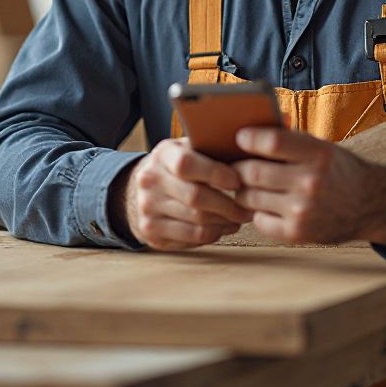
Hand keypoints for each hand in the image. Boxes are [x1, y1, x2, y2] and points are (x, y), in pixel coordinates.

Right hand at [119, 139, 253, 250]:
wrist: (136, 190)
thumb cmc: (175, 167)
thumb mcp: (185, 149)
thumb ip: (209, 150)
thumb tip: (248, 154)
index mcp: (162, 155)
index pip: (187, 164)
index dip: (216, 173)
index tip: (238, 180)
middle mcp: (150, 181)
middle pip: (195, 198)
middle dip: (229, 205)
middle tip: (249, 206)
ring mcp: (148, 209)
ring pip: (197, 221)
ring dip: (226, 222)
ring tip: (241, 217)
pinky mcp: (152, 233)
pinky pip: (192, 238)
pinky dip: (215, 234)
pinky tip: (224, 227)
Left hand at [233, 127, 385, 249]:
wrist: (369, 205)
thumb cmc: (337, 169)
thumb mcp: (321, 147)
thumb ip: (288, 139)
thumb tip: (248, 127)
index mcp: (318, 154)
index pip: (271, 142)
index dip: (249, 139)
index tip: (240, 138)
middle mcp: (311, 182)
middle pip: (253, 172)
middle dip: (238, 168)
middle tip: (234, 165)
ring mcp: (303, 210)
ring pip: (250, 197)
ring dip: (243, 190)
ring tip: (248, 185)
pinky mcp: (297, 233)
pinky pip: (259, 220)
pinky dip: (257, 212)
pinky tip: (266, 205)